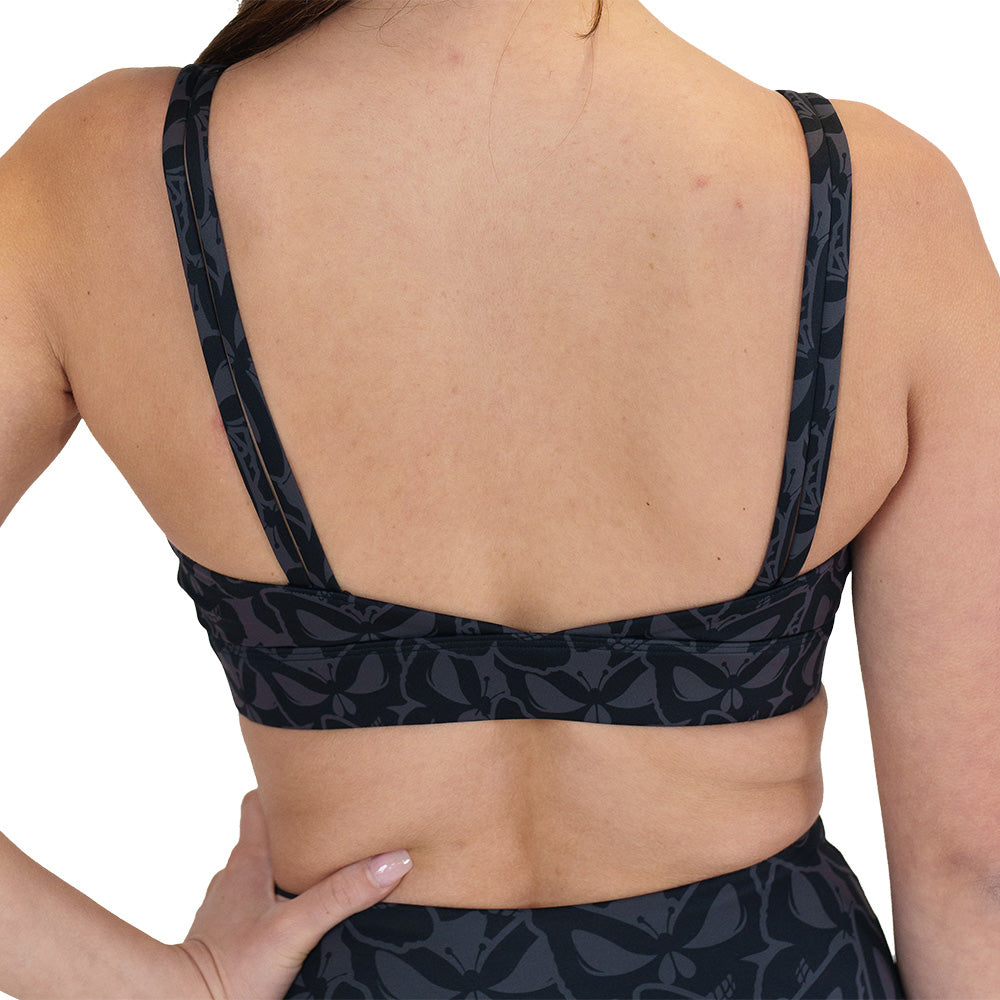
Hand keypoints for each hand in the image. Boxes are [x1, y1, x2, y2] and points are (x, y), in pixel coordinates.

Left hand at [172, 790, 411, 999]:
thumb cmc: (227, 973)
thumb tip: (393, 859)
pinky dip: (284, 905)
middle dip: (303, 831)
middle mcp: (236, 880)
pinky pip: (262, 909)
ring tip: (333, 872)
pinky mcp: (234, 942)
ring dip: (295, 870)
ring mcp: (231, 911)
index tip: (315, 778)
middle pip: (270, 837)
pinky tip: (307, 921)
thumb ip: (342, 894)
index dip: (283, 787)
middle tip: (341, 825)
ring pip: (267, 874)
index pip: (258, 802)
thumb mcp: (294, 929)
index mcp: (248, 862)